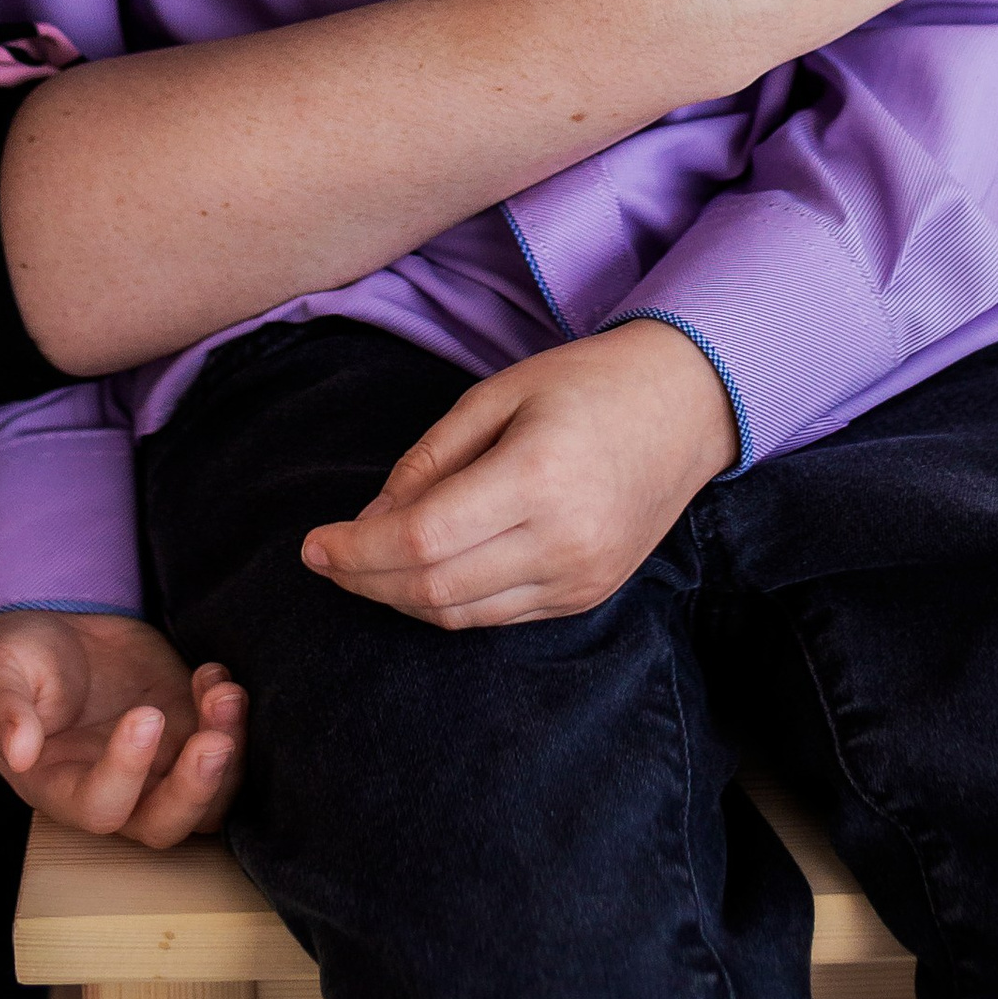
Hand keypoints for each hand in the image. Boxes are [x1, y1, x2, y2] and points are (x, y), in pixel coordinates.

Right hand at [0, 609, 244, 841]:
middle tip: (215, 740)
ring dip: (229, 758)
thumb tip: (16, 748)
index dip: (127, 773)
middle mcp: (116, 789)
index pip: (101, 807)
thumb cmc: (17, 663)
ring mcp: (158, 764)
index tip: (143, 715)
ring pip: (208, 800)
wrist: (56, 631)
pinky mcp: (186, 730)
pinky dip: (231, 720)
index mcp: (61, 786)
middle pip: (164, 825)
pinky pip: (225, 750)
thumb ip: (2, 711)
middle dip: (196, 790)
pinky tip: (213, 674)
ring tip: (225, 694)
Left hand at [301, 326, 738, 629]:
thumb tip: (372, 523)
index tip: (311, 545)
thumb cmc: (586, 381)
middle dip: (366, 581)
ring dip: (401, 599)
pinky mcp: (590, 595)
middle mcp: (562, 541)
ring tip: (366, 566)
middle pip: (435, 590)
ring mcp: (581, 578)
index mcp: (536, 477)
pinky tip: (423, 572)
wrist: (686, 405)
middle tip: (327, 560)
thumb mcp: (498, 393)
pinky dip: (450, 602)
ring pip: (463, 615)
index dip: (355, 551)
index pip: (421, 540)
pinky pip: (500, 617)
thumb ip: (431, 458)